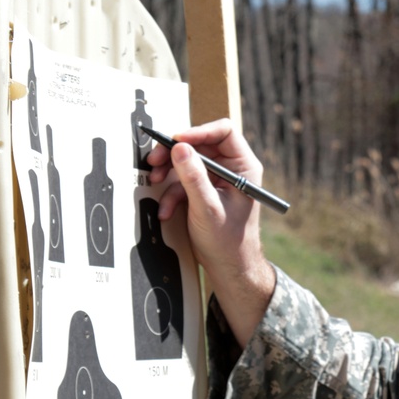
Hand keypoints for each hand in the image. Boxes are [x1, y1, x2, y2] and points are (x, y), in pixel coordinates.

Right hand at [148, 118, 274, 344]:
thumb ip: (193, 177)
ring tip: (154, 181)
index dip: (198, 131)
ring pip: (187, 162)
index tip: (176, 140)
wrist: (228, 267)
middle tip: (154, 159)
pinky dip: (170, 193)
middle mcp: (232, 169)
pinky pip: (182, 181)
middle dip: (174, 153)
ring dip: (168, 173)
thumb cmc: (228, 241)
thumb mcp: (207, 207)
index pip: (223, 132)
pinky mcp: (203, 191)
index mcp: (244, 167)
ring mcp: (217, 180)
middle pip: (200, 144)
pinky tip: (166, 211)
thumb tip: (180, 147)